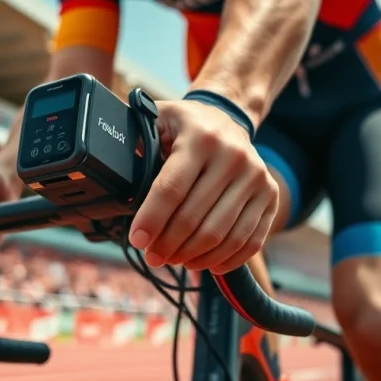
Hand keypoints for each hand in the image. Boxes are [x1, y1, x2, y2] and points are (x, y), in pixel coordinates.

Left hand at [129, 100, 279, 274]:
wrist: (228, 116)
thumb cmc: (183, 125)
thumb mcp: (156, 119)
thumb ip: (135, 141)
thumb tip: (110, 171)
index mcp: (200, 138)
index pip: (171, 189)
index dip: (151, 220)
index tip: (137, 241)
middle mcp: (233, 157)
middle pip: (196, 218)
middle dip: (168, 245)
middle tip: (152, 256)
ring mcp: (257, 178)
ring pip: (222, 235)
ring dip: (193, 257)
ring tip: (174, 259)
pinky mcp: (270, 196)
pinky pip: (249, 241)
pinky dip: (225, 260)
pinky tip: (204, 264)